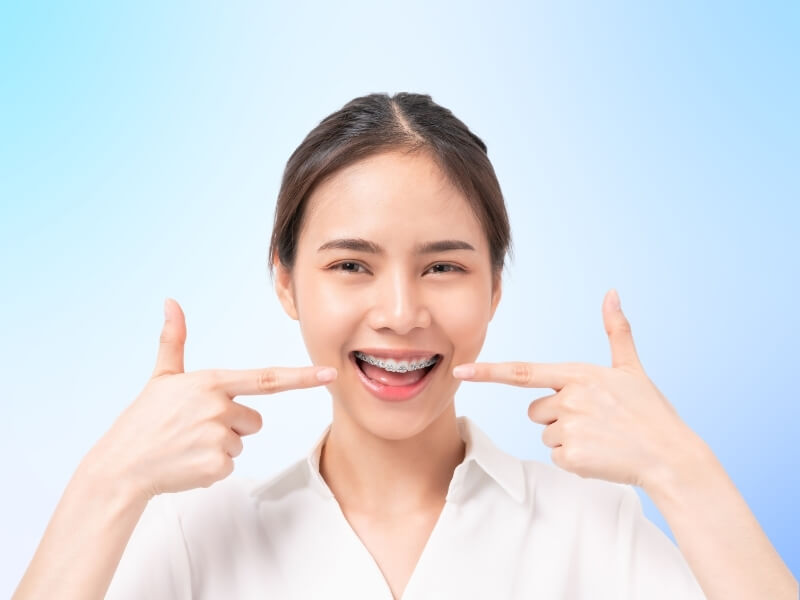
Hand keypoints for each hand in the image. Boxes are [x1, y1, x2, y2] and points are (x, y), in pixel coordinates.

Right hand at [88, 298, 337, 501]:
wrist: (121, 465)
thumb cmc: (144, 418)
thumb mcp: (162, 377)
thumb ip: (174, 340)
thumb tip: (171, 302)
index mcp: (211, 382)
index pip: (267, 378)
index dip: (302, 376)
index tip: (329, 373)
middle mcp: (219, 408)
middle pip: (254, 419)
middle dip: (233, 425)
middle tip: (197, 428)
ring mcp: (218, 438)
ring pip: (242, 442)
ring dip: (222, 446)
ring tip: (189, 444)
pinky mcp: (217, 466)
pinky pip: (231, 464)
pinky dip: (213, 467)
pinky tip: (188, 461)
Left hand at [452, 289, 697, 488]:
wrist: (670, 455)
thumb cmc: (649, 411)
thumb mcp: (631, 368)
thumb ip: (616, 331)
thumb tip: (612, 293)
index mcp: (578, 374)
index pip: (522, 372)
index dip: (488, 371)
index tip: (460, 370)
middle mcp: (569, 399)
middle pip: (536, 410)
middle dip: (557, 416)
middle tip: (594, 420)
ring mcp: (569, 428)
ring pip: (546, 433)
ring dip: (567, 438)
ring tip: (601, 436)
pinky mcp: (571, 456)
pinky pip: (557, 456)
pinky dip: (575, 459)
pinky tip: (600, 453)